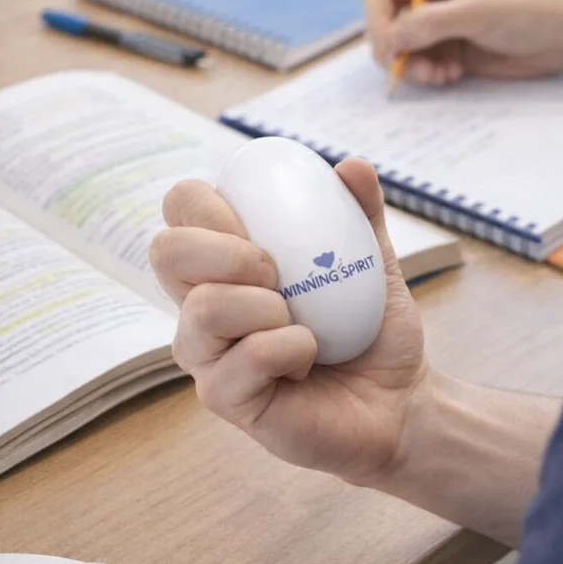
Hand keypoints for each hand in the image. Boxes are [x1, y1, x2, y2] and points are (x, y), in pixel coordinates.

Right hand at [149, 160, 428, 485]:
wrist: (396, 400)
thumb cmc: (371, 328)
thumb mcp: (374, 259)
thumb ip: (360, 210)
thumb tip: (352, 164)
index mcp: (226, 261)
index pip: (181, 208)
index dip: (208, 202)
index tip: (261, 222)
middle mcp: (203, 303)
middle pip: (166, 249)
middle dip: (225, 248)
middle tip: (275, 270)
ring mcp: (208, 354)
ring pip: (202, 307)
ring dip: (264, 304)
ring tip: (300, 320)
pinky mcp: (225, 398)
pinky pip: (244, 359)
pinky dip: (290, 348)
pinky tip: (309, 356)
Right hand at [363, 0, 562, 85]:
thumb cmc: (527, 9)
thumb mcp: (474, 12)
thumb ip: (428, 24)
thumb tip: (390, 40)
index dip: (377, 20)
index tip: (389, 49)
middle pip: (388, 21)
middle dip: (396, 48)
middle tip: (410, 70)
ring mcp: (442, 21)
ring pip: (403, 47)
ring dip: (413, 65)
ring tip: (438, 76)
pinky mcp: (453, 47)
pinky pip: (423, 62)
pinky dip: (429, 73)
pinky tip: (451, 76)